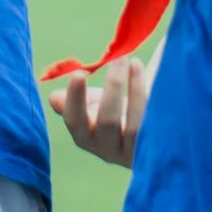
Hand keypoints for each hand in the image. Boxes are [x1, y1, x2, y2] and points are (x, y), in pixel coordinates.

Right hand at [50, 50, 149, 167]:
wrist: (154, 132)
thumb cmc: (120, 110)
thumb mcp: (97, 102)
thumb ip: (79, 98)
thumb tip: (55, 99)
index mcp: (85, 137)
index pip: (75, 121)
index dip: (75, 99)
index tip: (80, 72)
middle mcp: (107, 150)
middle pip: (108, 122)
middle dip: (113, 86)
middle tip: (120, 57)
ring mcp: (133, 154)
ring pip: (134, 125)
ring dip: (136, 89)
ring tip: (135, 62)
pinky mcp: (156, 150)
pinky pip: (154, 125)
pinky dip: (152, 99)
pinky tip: (153, 76)